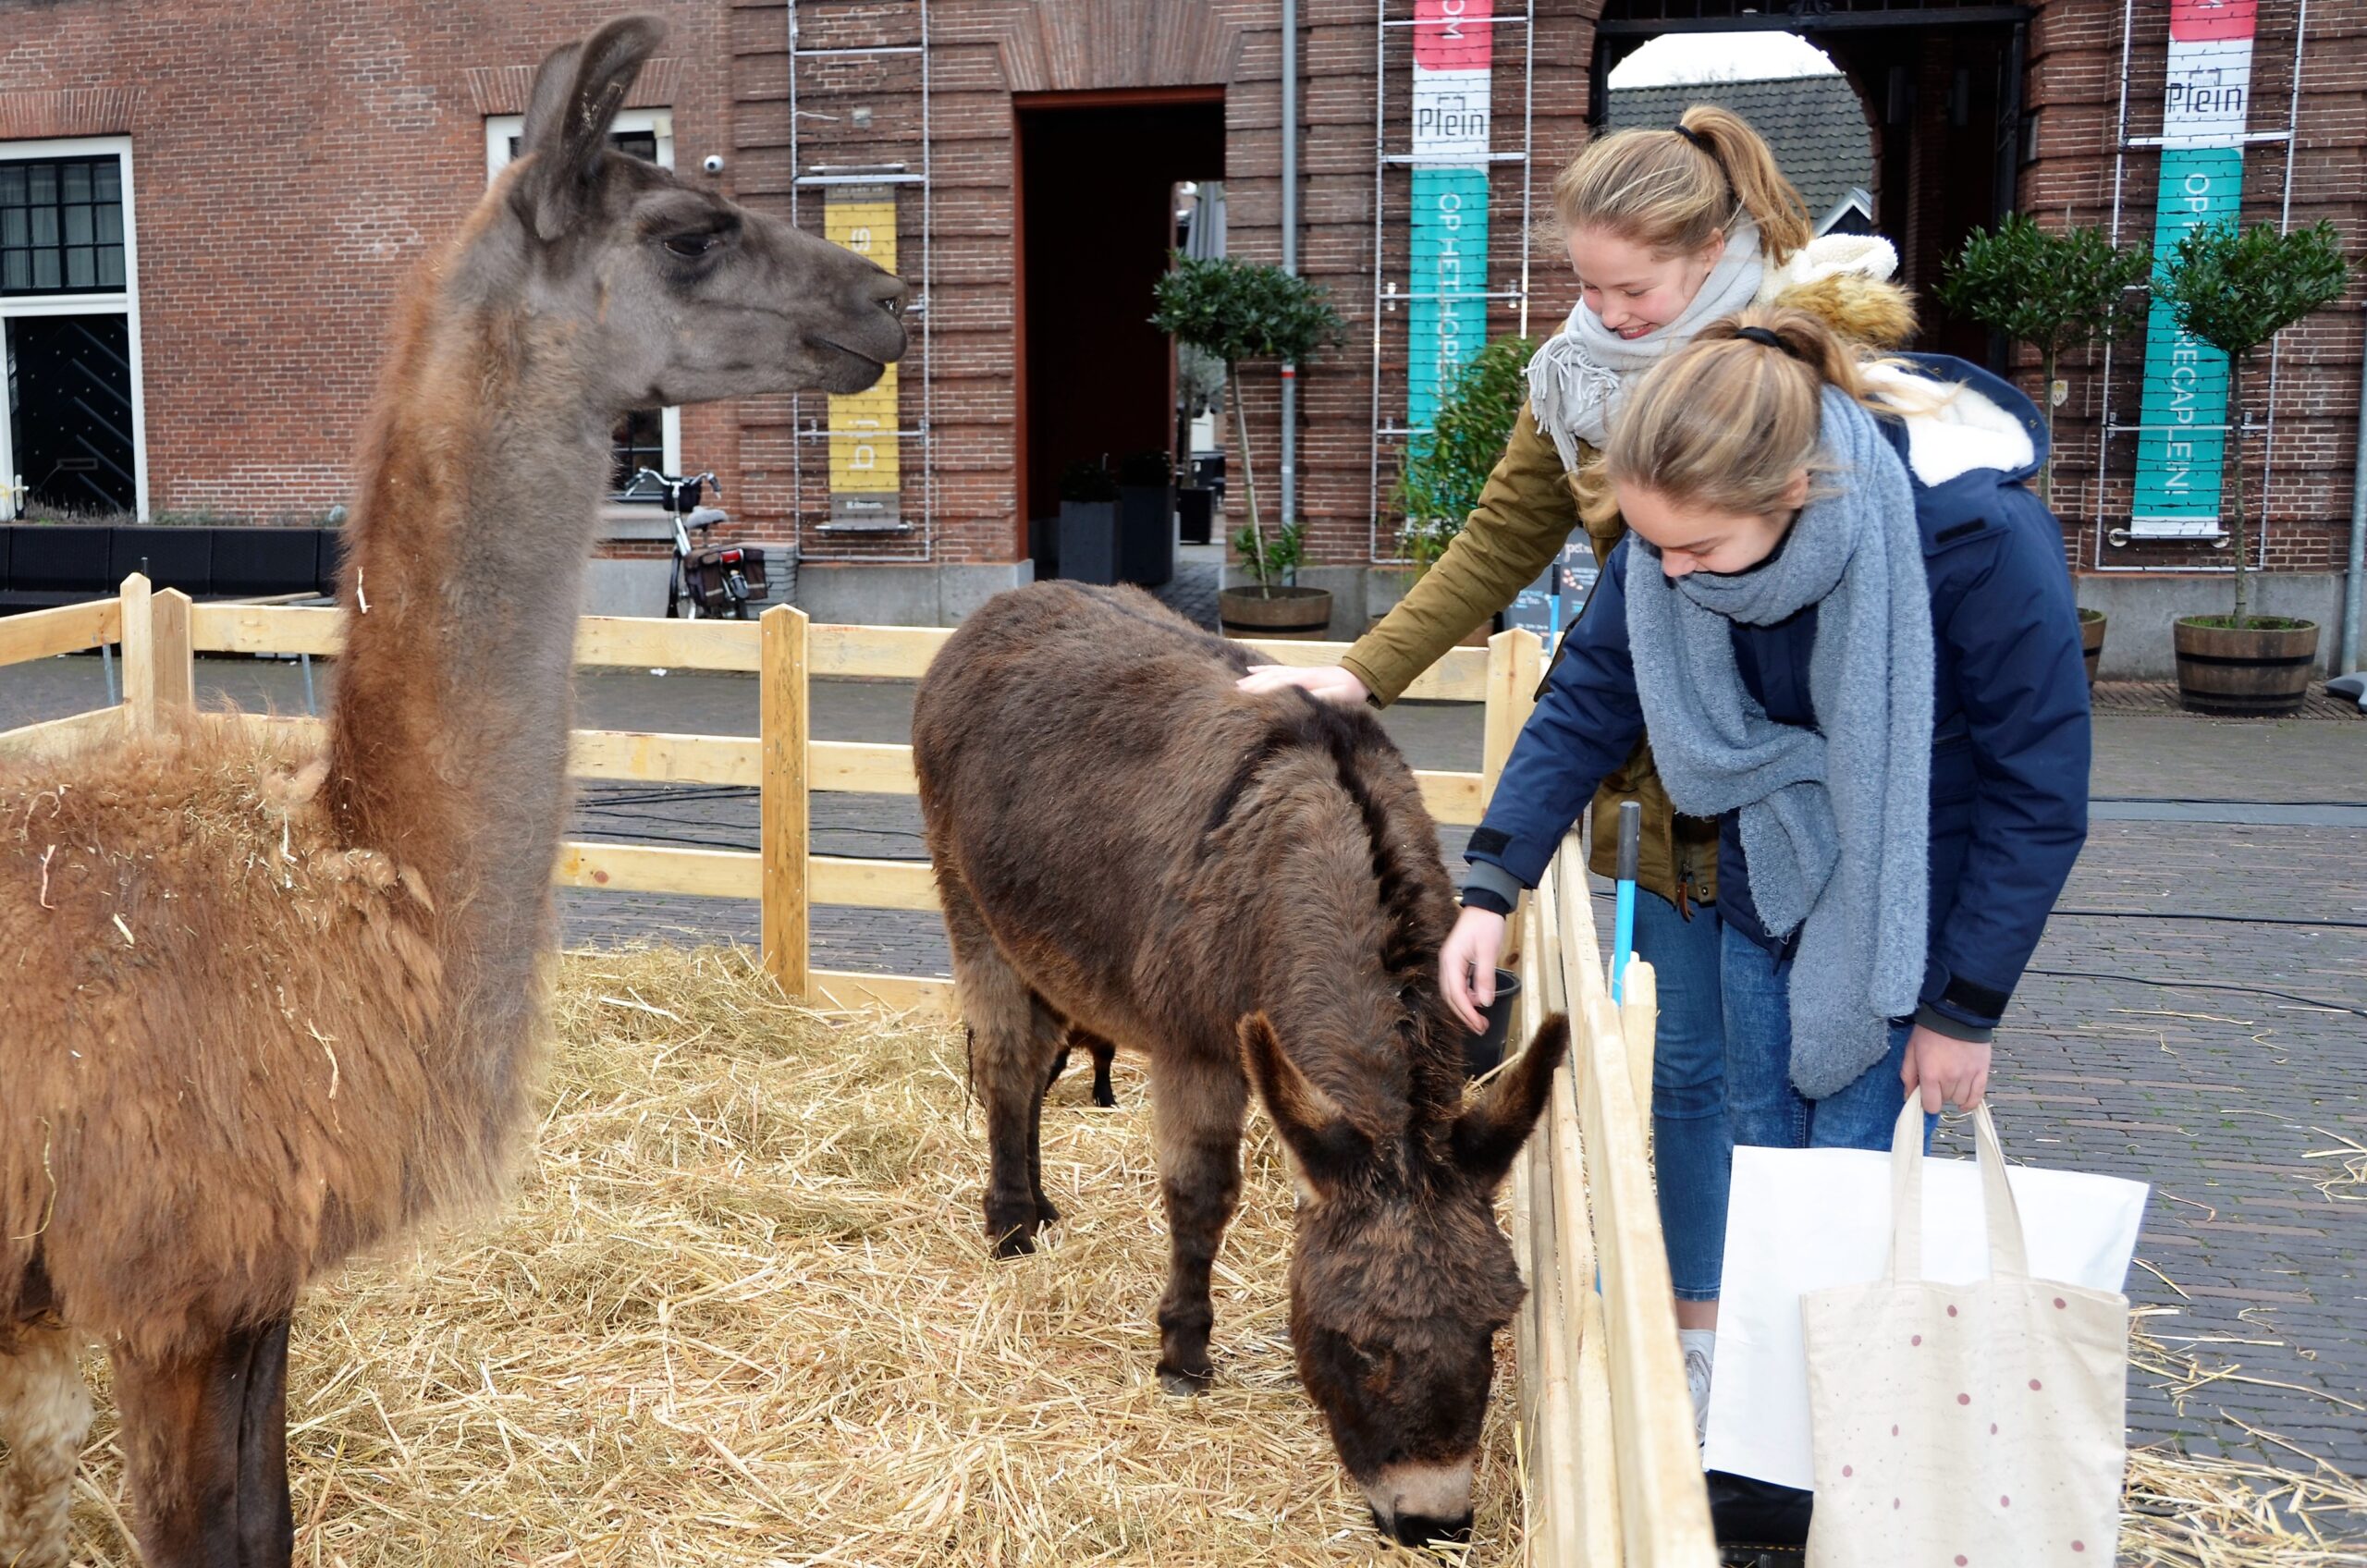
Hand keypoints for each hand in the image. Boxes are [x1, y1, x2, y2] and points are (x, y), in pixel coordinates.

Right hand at [1236, 663, 1372, 705]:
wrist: (1361, 676)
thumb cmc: (1351, 690)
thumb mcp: (1340, 696)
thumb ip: (1321, 697)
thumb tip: (1302, 699)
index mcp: (1306, 681)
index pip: (1278, 685)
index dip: (1261, 692)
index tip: (1245, 700)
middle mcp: (1297, 674)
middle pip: (1269, 679)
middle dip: (1252, 686)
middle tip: (1233, 695)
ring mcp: (1297, 671)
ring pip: (1270, 673)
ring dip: (1253, 679)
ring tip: (1236, 685)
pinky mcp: (1298, 672)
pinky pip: (1276, 669)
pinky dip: (1262, 669)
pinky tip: (1250, 670)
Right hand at [1440, 906, 1507, 1033]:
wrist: (1485, 904)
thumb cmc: (1486, 924)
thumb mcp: (1488, 951)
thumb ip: (1485, 978)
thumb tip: (1484, 1003)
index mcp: (1451, 961)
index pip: (1456, 994)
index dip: (1467, 1012)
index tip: (1479, 1025)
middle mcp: (1446, 963)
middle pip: (1451, 996)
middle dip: (1464, 1015)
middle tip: (1480, 1028)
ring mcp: (1450, 962)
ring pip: (1453, 992)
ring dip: (1465, 1007)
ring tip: (1480, 1018)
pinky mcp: (1457, 961)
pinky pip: (1458, 984)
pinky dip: (1467, 995)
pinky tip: (1478, 1000)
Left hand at [1901, 1025, 1991, 1112]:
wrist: (1956, 1014)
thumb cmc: (1930, 1031)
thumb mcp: (1911, 1050)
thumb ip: (1908, 1076)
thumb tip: (1909, 1097)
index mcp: (1930, 1074)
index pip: (1931, 1105)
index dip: (1927, 1102)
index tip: (1926, 1095)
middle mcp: (1950, 1078)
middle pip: (1945, 1100)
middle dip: (1939, 1092)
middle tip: (1938, 1078)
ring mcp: (1968, 1076)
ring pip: (1960, 1099)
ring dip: (1954, 1094)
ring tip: (1951, 1081)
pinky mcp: (1982, 1071)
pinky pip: (1978, 1096)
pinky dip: (1971, 1102)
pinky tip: (1965, 1102)